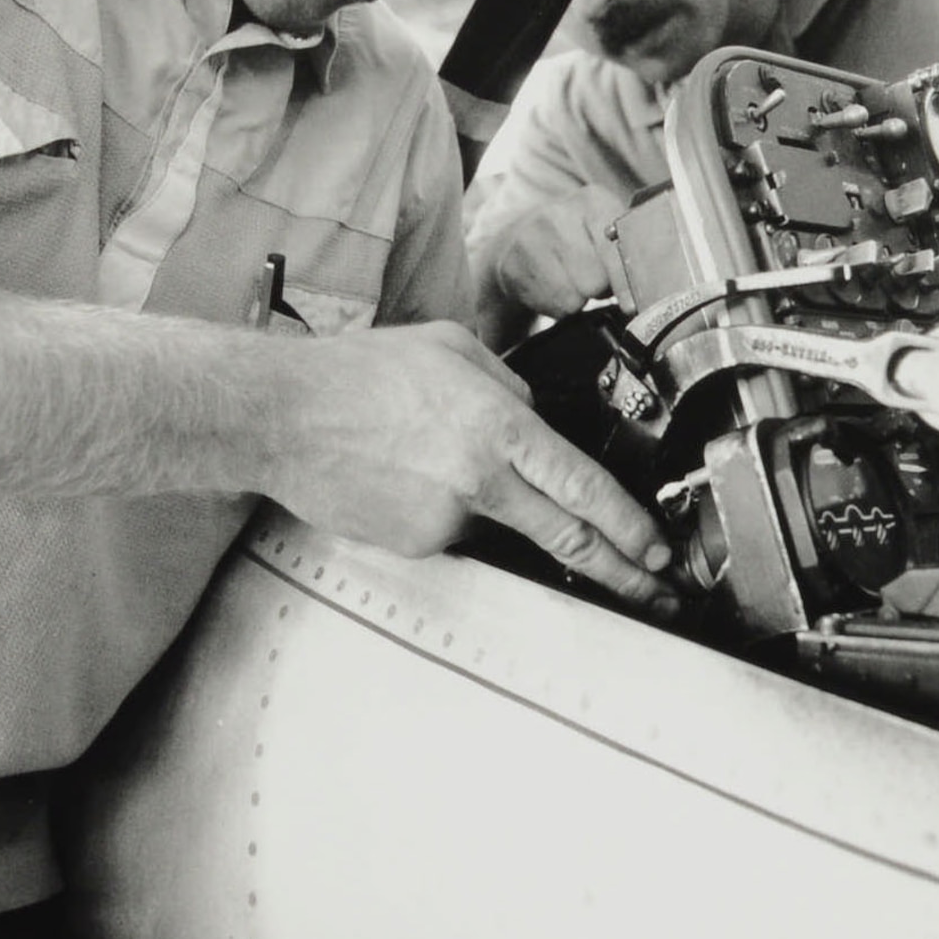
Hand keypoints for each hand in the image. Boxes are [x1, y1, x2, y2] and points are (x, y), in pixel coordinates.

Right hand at [261, 320, 672, 609]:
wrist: (282, 415)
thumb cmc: (358, 374)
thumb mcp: (452, 348)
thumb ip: (508, 385)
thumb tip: (534, 420)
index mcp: (499, 426)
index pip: (584, 488)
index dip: (630, 526)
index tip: (656, 550)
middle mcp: (480, 479)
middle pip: (568, 537)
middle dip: (621, 571)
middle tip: (654, 591)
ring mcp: (446, 519)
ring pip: (496, 520)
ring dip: (486, 502)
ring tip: (427, 457)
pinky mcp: (415, 542)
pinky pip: (448, 525)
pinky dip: (439, 504)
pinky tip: (402, 472)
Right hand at [488, 184, 627, 319]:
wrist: (515, 240)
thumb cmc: (575, 241)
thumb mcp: (604, 232)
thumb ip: (628, 252)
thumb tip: (641, 295)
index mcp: (594, 200)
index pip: (619, 249)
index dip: (628, 281)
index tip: (632, 304)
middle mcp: (560, 212)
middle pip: (597, 281)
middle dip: (600, 289)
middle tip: (591, 280)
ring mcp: (531, 236)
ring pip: (574, 299)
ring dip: (577, 300)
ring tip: (570, 283)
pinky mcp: (511, 264)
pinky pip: (550, 306)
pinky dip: (556, 306)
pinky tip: (550, 288)